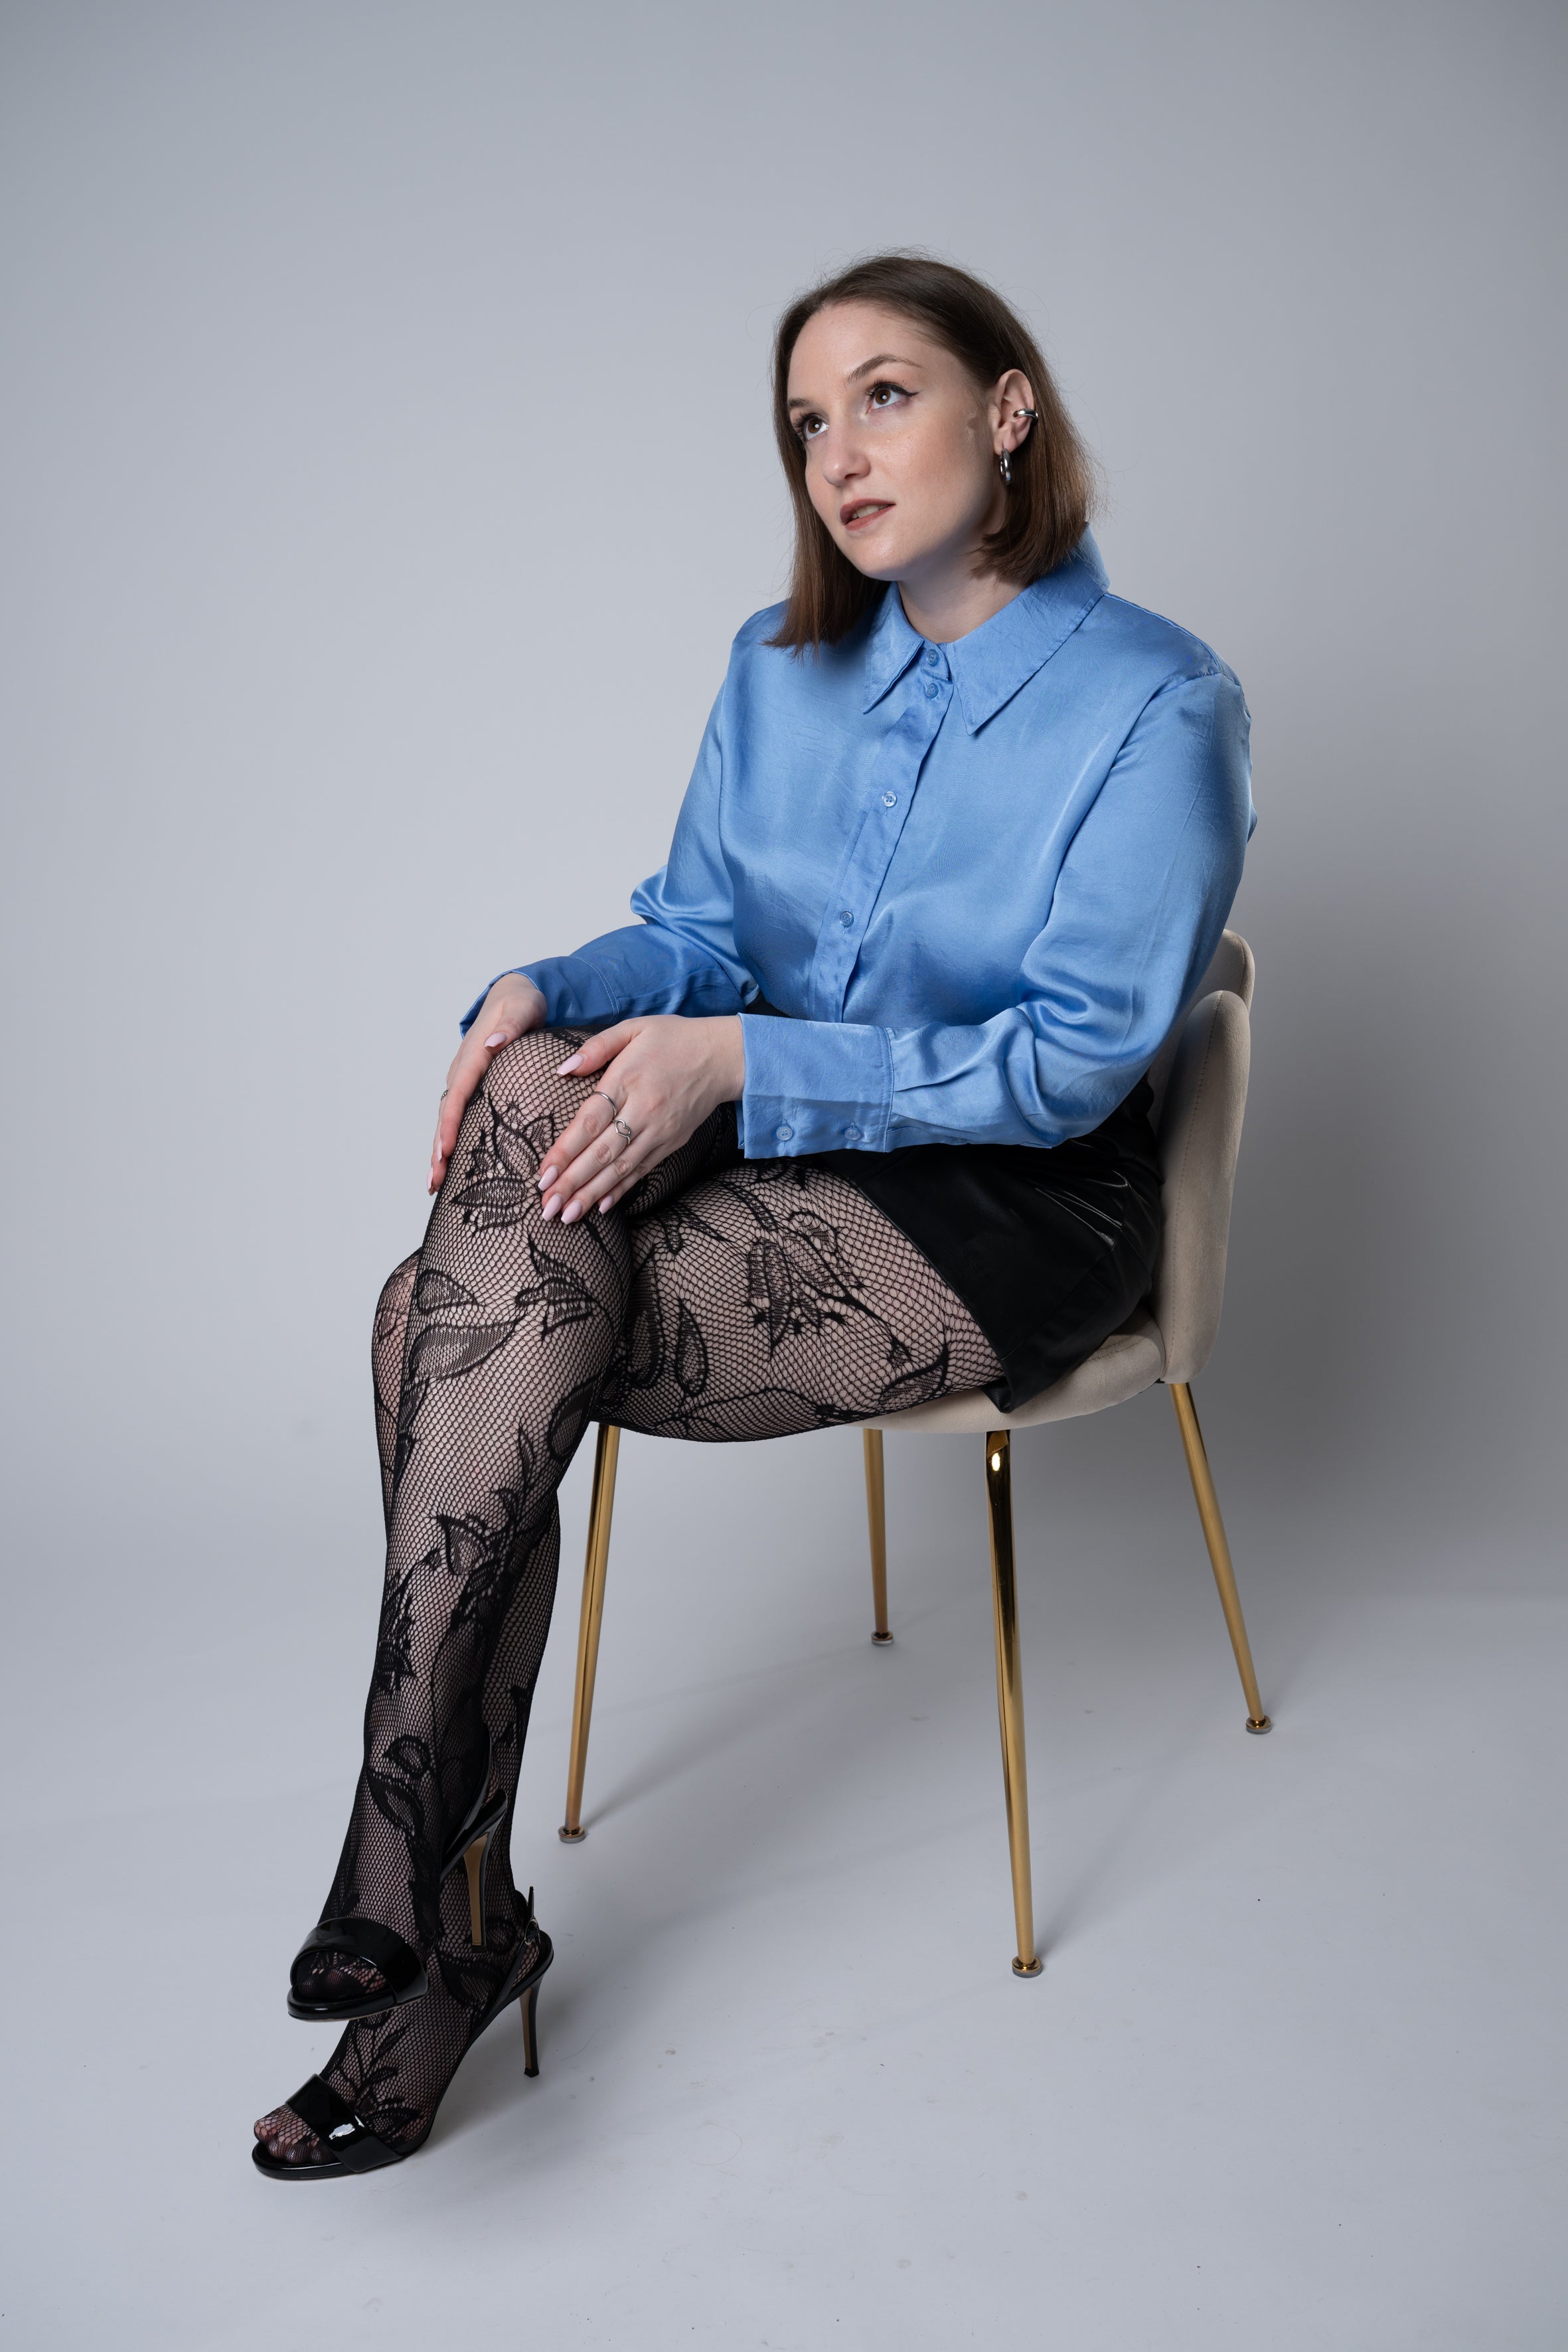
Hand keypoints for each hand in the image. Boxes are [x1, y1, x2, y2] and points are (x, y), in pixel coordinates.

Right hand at [430, 973, 547, 1192]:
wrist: (514, 996)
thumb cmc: (521, 1004)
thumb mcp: (522, 1009)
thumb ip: (511, 1027)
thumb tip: (491, 1043)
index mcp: (473, 1056)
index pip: (458, 1095)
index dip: (450, 1124)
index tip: (445, 1150)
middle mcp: (463, 1071)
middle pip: (446, 1115)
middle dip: (438, 1148)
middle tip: (434, 1180)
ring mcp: (465, 1081)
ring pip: (448, 1120)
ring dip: (440, 1151)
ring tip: (434, 1183)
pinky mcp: (472, 1088)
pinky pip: (458, 1117)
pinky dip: (451, 1141)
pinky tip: (450, 1165)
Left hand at [538, 1015, 745, 1222]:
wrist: (723, 1056)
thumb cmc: (673, 1038)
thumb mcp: (633, 1028)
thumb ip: (596, 1047)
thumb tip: (563, 1068)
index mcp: (627, 1080)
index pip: (590, 1122)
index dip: (565, 1151)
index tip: (543, 1174)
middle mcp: (643, 1110)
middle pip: (602, 1153)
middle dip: (572, 1183)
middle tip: (547, 1208)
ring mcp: (659, 1131)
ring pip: (621, 1168)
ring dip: (591, 1194)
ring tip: (567, 1216)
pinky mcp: (671, 1143)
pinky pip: (642, 1170)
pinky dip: (621, 1189)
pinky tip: (601, 1206)